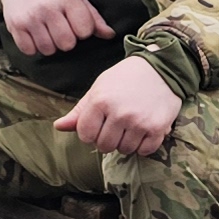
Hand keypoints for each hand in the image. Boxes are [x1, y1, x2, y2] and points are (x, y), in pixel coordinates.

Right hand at [0, 0, 112, 55]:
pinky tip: (33, 34)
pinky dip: (32, 47)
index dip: (82, 31)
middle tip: (59, 29)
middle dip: (65, 40)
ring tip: (46, 31)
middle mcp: (49, 7)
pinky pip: (29, 50)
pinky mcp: (15, 25)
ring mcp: (31, 17)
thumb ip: (93, 17)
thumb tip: (110, 35)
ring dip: (49, 45)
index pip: (85, 31)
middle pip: (67, 44)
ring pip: (48, 50)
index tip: (74, 24)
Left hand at [57, 56, 183, 156]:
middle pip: (105, 146)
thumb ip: (80, 111)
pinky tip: (144, 131)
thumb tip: (58, 126)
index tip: (100, 124)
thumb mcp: (99, 89)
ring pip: (124, 150)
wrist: (160, 67)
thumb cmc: (125, 78)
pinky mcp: (157, 128)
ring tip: (131, 126)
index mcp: (100, 101)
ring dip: (126, 142)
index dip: (91, 132)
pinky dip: (143, 146)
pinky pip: (145, 151)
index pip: (85, 135)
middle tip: (117, 125)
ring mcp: (139, 122)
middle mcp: (119, 113)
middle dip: (108, 139)